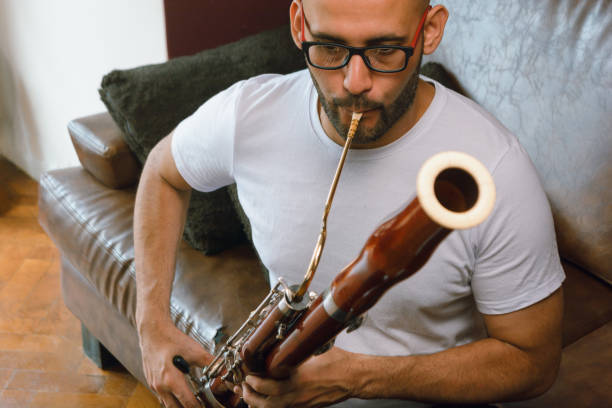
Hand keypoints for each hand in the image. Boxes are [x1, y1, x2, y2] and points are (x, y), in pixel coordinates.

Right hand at [138, 319, 211, 407]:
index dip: (199, 407)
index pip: (188, 403)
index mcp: (172, 380)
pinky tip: (180, 393)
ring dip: (179, 405)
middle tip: (200, 405)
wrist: (153, 332)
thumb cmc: (171, 340)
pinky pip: (162, 397)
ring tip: (192, 401)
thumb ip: (210, 362)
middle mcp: (160, 386)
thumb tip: (224, 369)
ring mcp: (154, 385)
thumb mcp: (193, 351)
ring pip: (167, 404)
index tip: (207, 406)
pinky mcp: (151, 382)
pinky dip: (171, 398)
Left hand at [235, 347, 355, 407]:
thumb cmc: (339, 362)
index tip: (248, 374)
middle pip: (265, 403)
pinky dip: (272, 406)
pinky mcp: (306, 406)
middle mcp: (297, 395)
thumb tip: (283, 340)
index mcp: (298, 380)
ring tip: (250, 395)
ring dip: (258, 404)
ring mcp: (302, 403)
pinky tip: (267, 399)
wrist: (354, 377)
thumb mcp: (314, 349)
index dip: (253, 382)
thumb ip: (296, 349)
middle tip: (244, 386)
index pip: (267, 386)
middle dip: (249, 396)